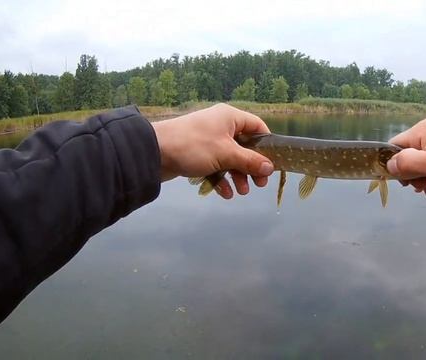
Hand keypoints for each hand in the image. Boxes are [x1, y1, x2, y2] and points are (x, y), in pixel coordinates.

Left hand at [151, 103, 273, 198]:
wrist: (153, 152)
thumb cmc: (193, 146)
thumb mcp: (226, 154)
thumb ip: (250, 161)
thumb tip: (270, 168)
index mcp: (230, 117)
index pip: (257, 127)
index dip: (266, 145)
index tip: (272, 163)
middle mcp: (221, 126)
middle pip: (245, 146)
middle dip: (252, 166)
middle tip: (259, 184)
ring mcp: (208, 140)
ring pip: (230, 159)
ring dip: (238, 175)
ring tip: (241, 192)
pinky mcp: (197, 154)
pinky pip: (216, 166)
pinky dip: (222, 179)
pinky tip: (226, 193)